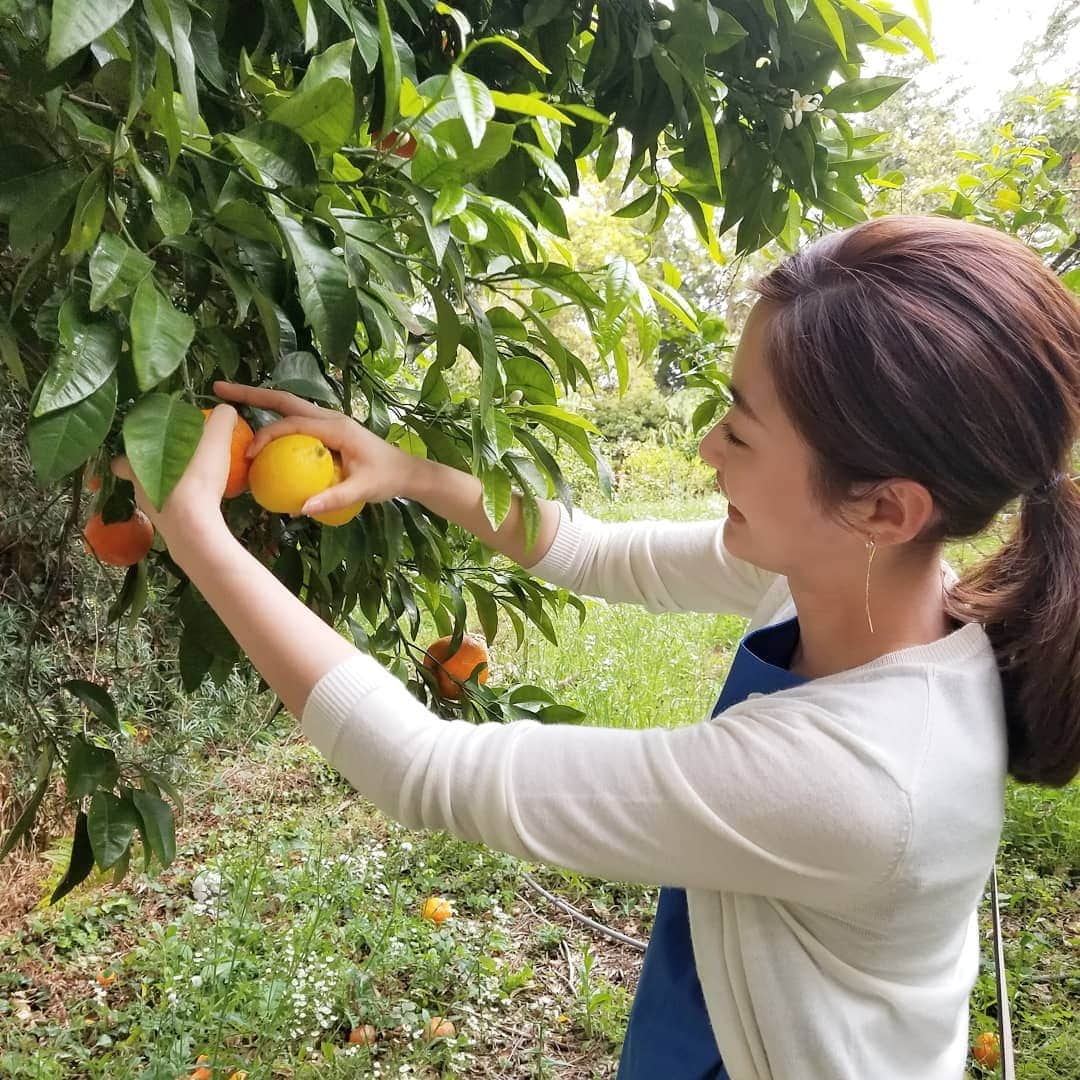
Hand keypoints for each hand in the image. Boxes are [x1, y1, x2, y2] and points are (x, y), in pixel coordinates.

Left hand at [110, 404, 235, 555]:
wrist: (194, 525)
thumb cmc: (195, 477)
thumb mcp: (214, 439)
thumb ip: (220, 419)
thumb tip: (225, 410)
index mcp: (138, 463)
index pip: (121, 457)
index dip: (131, 453)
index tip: (148, 449)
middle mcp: (138, 489)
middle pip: (134, 479)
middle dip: (147, 473)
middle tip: (169, 468)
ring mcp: (151, 512)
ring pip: (152, 498)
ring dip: (165, 492)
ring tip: (190, 486)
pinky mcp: (167, 529)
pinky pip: (170, 515)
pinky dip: (180, 510)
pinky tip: (199, 505)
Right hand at [212, 381, 424, 513]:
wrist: (406, 471)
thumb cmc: (386, 479)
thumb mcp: (363, 490)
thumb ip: (334, 498)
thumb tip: (301, 508)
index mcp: (336, 427)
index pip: (293, 424)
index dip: (268, 436)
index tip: (250, 455)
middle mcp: (330, 418)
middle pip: (284, 401)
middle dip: (252, 394)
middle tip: (220, 388)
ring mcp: (328, 421)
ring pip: (288, 406)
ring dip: (260, 401)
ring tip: (229, 399)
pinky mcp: (326, 430)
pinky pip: (294, 420)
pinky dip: (273, 418)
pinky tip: (256, 429)